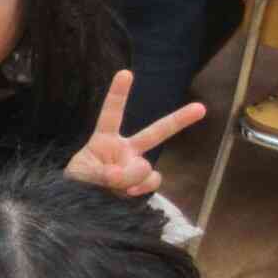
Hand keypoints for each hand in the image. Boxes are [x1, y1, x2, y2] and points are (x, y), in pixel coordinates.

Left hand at [64, 70, 205, 198]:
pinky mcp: (142, 183)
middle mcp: (126, 150)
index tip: (125, 72)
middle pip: (156, 132)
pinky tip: (127, 193)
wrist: (80, 205)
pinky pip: (150, 182)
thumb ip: (100, 173)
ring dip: (130, 177)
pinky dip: (140, 188)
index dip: (118, 94)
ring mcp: (137, 166)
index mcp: (105, 139)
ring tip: (114, 185)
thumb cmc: (77, 183)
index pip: (111, 114)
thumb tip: (121, 175)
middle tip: (201, 107)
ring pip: (145, 167)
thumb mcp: (80, 174)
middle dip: (180, 119)